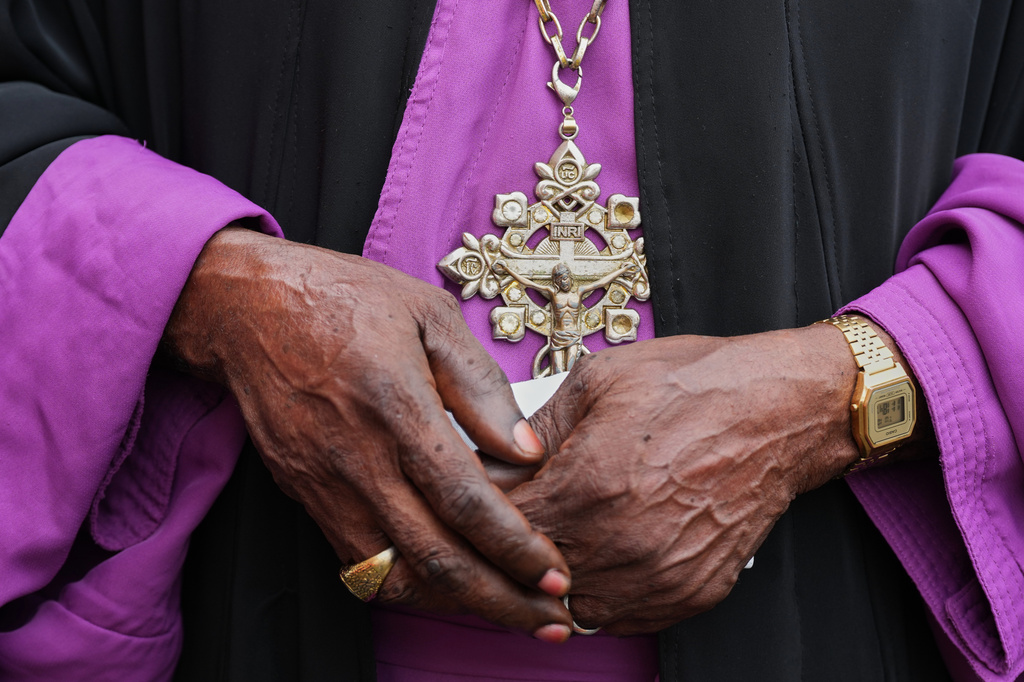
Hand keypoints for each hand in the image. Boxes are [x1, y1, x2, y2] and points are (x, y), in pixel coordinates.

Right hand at [163, 228, 571, 640]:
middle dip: (500, 602)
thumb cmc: (342, 298)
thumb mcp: (428, 313)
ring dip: (455, 603)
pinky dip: (408, 584)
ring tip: (507, 610)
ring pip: (395, 575)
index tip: (556, 574)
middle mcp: (358, 459)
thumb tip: (528, 450)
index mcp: (396, 407)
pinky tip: (446, 582)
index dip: (516, 548)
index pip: (466, 502)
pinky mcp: (307, 496)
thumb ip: (481, 386)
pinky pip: (360, 561)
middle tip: (551, 620)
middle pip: (436, 559)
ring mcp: (326, 485)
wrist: (246, 308)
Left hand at [508, 325, 869, 634]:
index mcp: (586, 485)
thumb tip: (489, 463)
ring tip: (561, 536)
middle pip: (528, 573)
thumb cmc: (695, 387)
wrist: (779, 410)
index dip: (482, 513)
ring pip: (570, 605)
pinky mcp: (689, 594)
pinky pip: (621, 618)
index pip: (499, 527)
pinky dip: (602, 592)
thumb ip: (533, 431)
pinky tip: (603, 554)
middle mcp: (619, 542)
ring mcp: (657, 576)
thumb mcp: (597, 381)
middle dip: (511, 547)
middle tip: (518, 518)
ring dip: (554, 577)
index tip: (483, 501)